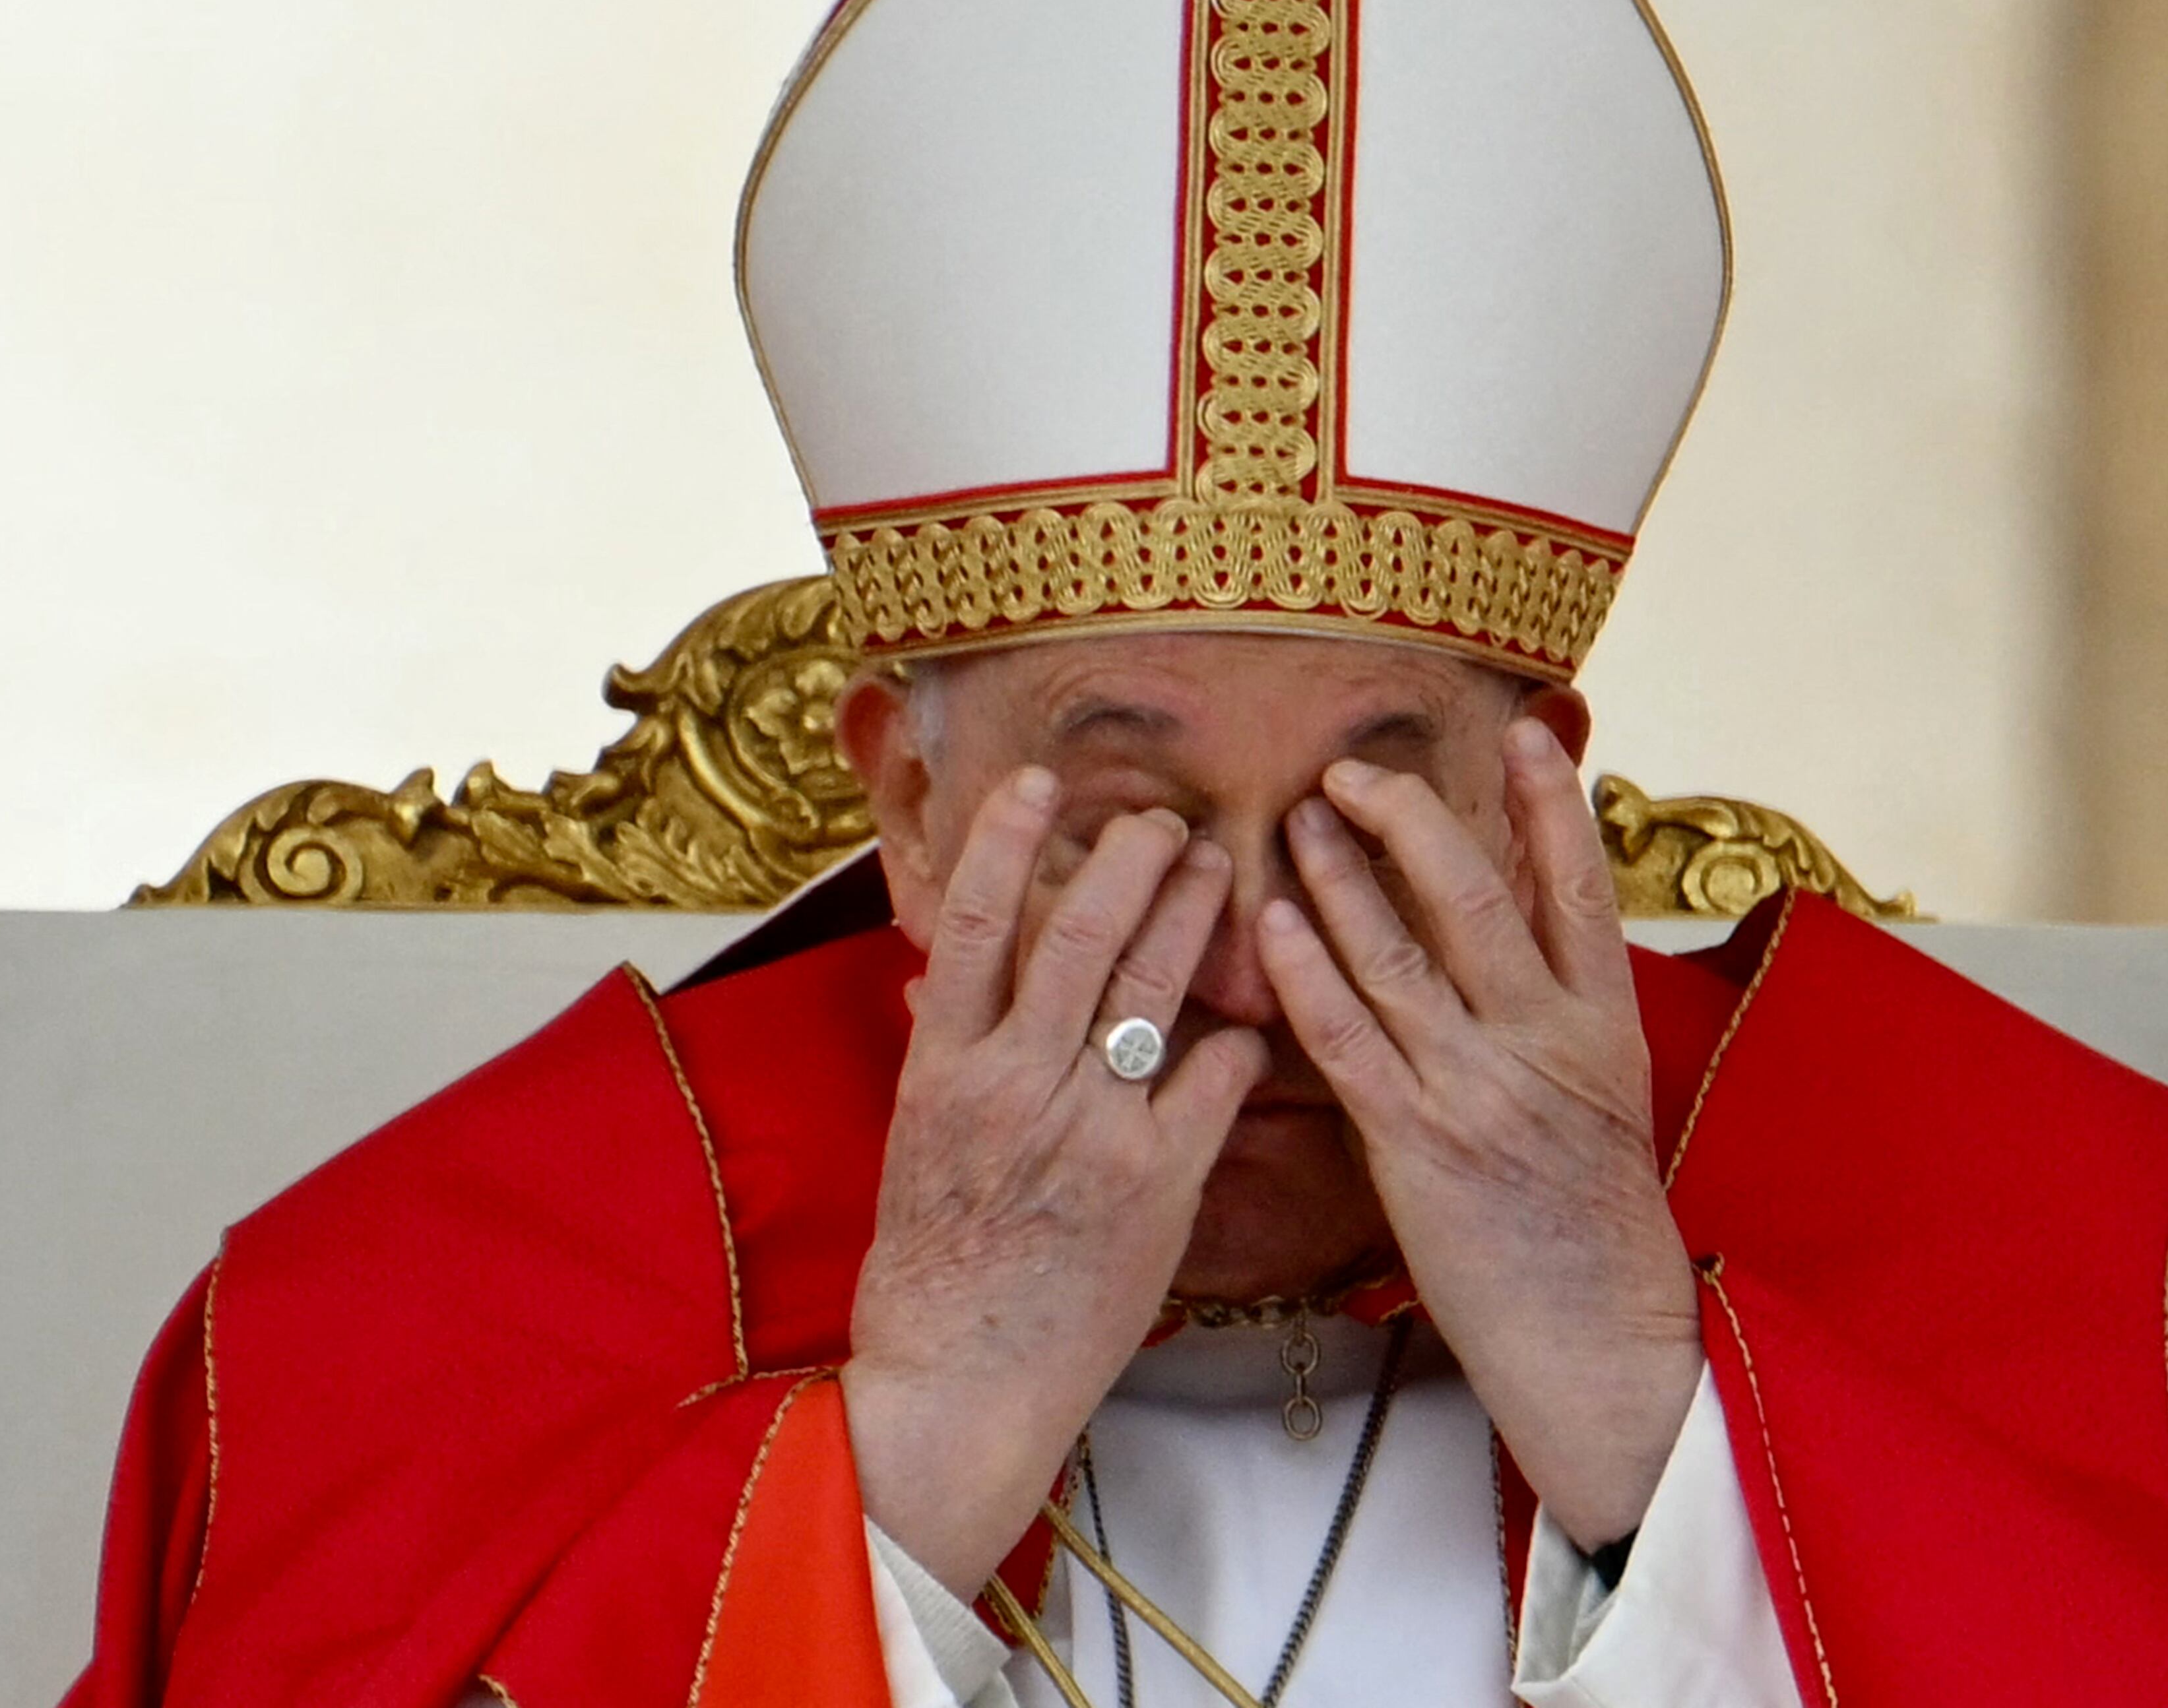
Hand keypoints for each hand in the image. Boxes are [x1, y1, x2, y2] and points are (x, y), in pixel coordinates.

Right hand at [841, 768, 1270, 1596]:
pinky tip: (1254, 1016)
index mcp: (943, 1069)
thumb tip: (935, 975)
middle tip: (1166, 817)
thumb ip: (940, 1054)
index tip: (1040, 781)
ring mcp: (1090, 1131)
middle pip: (1078, 936)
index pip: (975, 925)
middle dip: (1129, 861)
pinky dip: (1237, 1038)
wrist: (961, 1386)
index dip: (1009, 842)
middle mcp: (1015, 1085)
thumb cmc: (932, 1269)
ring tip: (1220, 863)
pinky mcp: (1157, 1184)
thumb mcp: (913, 1143)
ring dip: (1191, 915)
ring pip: (1150, 989)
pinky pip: (1213, 1082)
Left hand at [1257, 718, 1703, 1547]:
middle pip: (1474, 896)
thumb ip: (1562, 1010)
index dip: (1552, 806)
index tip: (1524, 732)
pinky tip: (1273, 922)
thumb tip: (1527, 925)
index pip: (1582, 888)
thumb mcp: (1604, 1097)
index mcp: (1604, 1025)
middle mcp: (1544, 1041)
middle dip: (1410, 819)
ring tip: (1299, 816)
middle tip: (1352, 768)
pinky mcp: (1415, 1141)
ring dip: (1341, 875)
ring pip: (1399, 952)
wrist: (1600, 1343)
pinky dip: (1307, 971)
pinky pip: (1348, 1037)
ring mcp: (1477, 1087)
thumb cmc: (1594, 1227)